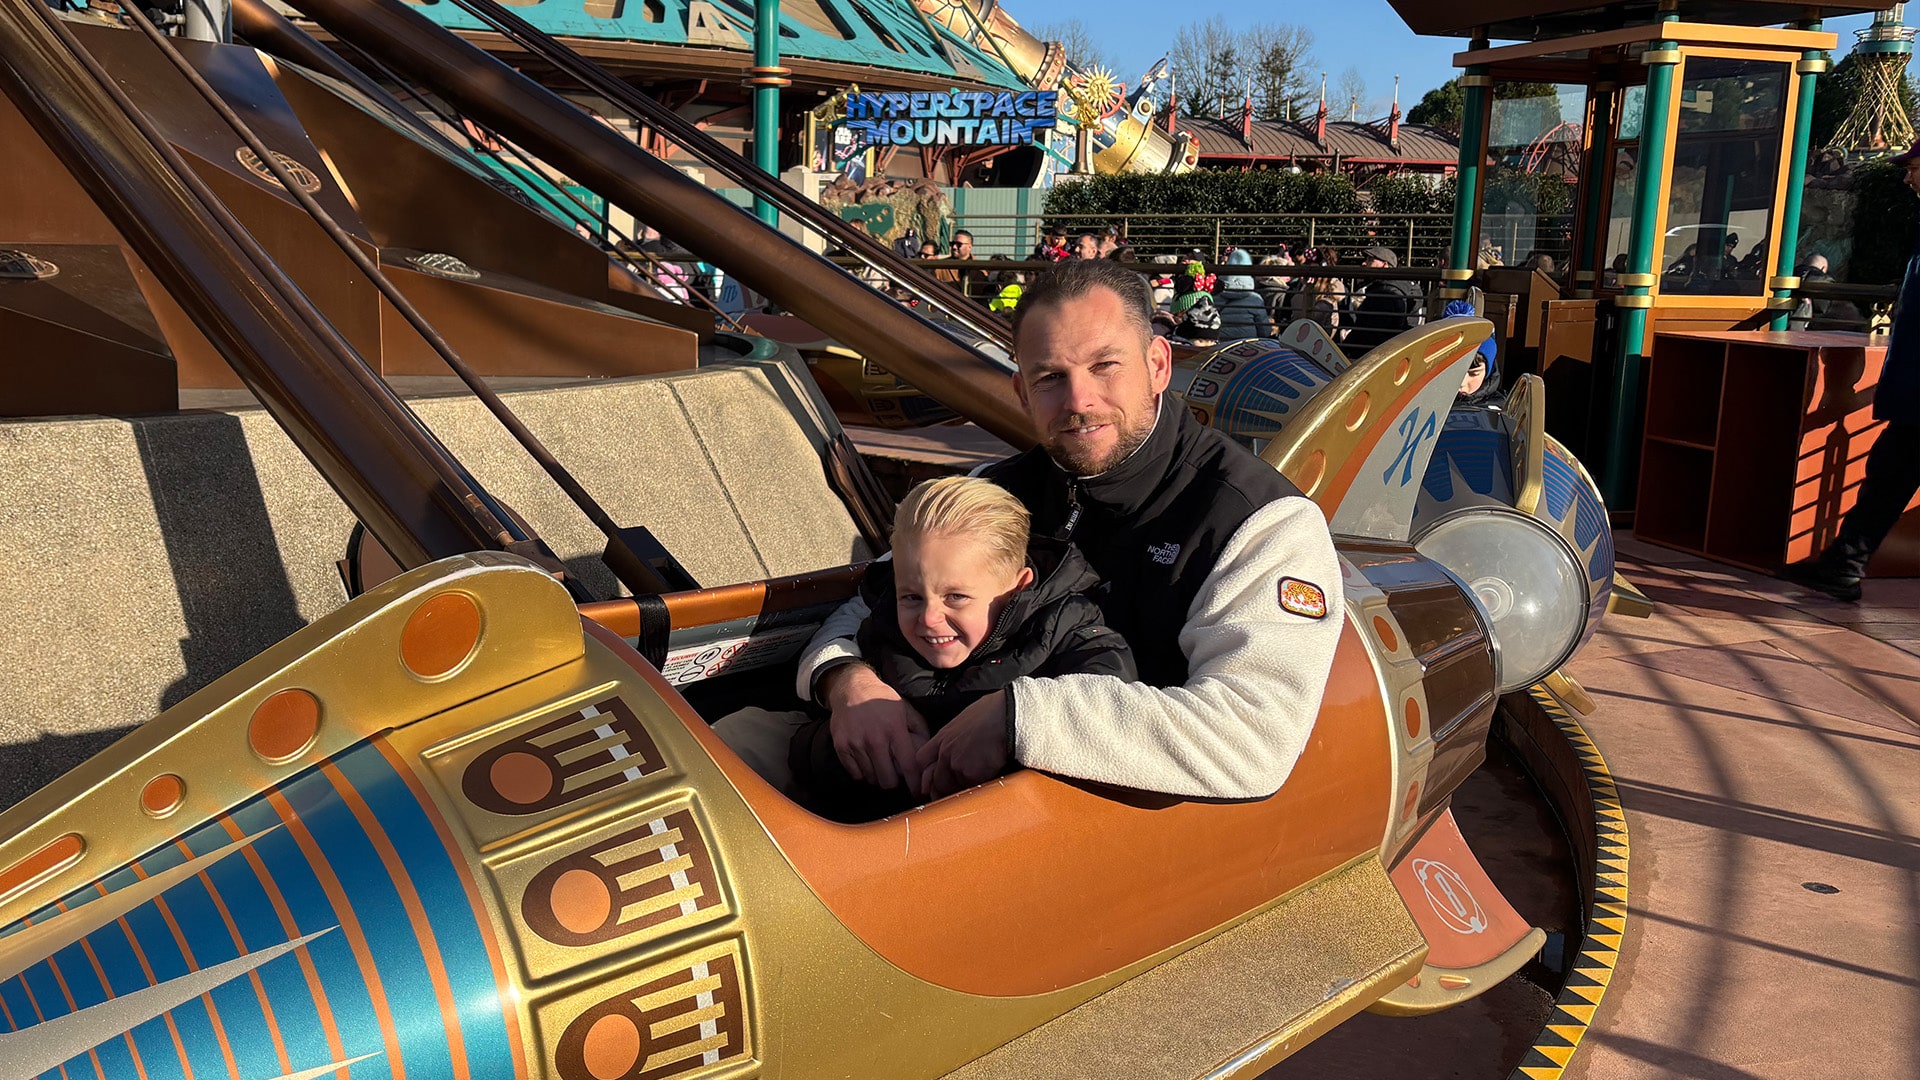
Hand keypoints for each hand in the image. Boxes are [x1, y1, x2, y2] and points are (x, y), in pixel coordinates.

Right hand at [824, 664, 929, 793]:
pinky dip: (862, 772)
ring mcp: (856, 743)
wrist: (851, 688)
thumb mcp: (905, 709)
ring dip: (877, 776)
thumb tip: (927, 752)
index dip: (914, 784)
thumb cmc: (882, 700)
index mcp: (894, 729)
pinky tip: (866, 760)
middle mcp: (875, 738)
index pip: (908, 766)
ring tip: (879, 764)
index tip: (917, 793)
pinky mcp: (841, 746)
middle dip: (893, 782)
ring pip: (871, 778)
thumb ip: (918, 729)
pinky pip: (855, 774)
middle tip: (894, 776)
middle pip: (887, 780)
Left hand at [917, 691, 1010, 799]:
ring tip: (976, 783)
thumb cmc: (995, 712)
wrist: (1009, 717)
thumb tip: (963, 742)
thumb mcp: (967, 718)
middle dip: (943, 788)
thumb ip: (958, 735)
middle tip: (953, 791)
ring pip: (952, 788)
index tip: (932, 779)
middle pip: (935, 780)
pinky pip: (970, 789)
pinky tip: (987, 779)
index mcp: (943, 736)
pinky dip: (978, 788)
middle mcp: (945, 752)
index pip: (922, 760)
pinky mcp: (971, 775)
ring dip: (962, 790)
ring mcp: (956, 764)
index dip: (927, 772)